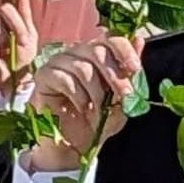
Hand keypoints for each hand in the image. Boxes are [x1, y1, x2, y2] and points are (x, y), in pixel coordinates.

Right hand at [25, 39, 137, 168]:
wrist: (76, 144)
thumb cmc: (98, 119)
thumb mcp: (122, 99)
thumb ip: (130, 72)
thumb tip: (138, 39)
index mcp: (97, 53)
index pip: (110, 38)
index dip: (124, 50)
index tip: (135, 69)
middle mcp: (77, 52)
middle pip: (98, 51)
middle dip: (115, 77)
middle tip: (124, 97)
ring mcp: (59, 62)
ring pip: (83, 67)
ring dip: (96, 93)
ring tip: (97, 109)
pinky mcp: (44, 75)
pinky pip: (65, 79)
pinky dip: (78, 97)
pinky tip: (81, 108)